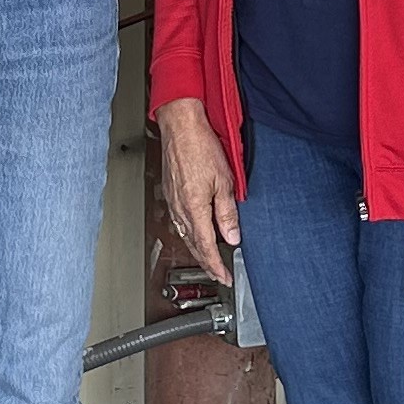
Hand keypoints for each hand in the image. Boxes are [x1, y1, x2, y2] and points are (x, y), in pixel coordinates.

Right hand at [157, 97, 238, 285]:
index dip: (216, 265)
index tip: (224, 276)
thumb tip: (232, 237)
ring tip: (209, 259)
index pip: (206, 246)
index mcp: (194, 208)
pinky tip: (195, 233)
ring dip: (198, 250)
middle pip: (193, 245)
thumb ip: (227, 213)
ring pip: (185, 234)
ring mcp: (172, 201)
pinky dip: (189, 234)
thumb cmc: (200, 146)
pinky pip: (179, 221)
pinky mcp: (170, 193)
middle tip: (218, 274)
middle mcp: (180, 208)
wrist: (180, 126)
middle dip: (207, 262)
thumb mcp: (224, 181)